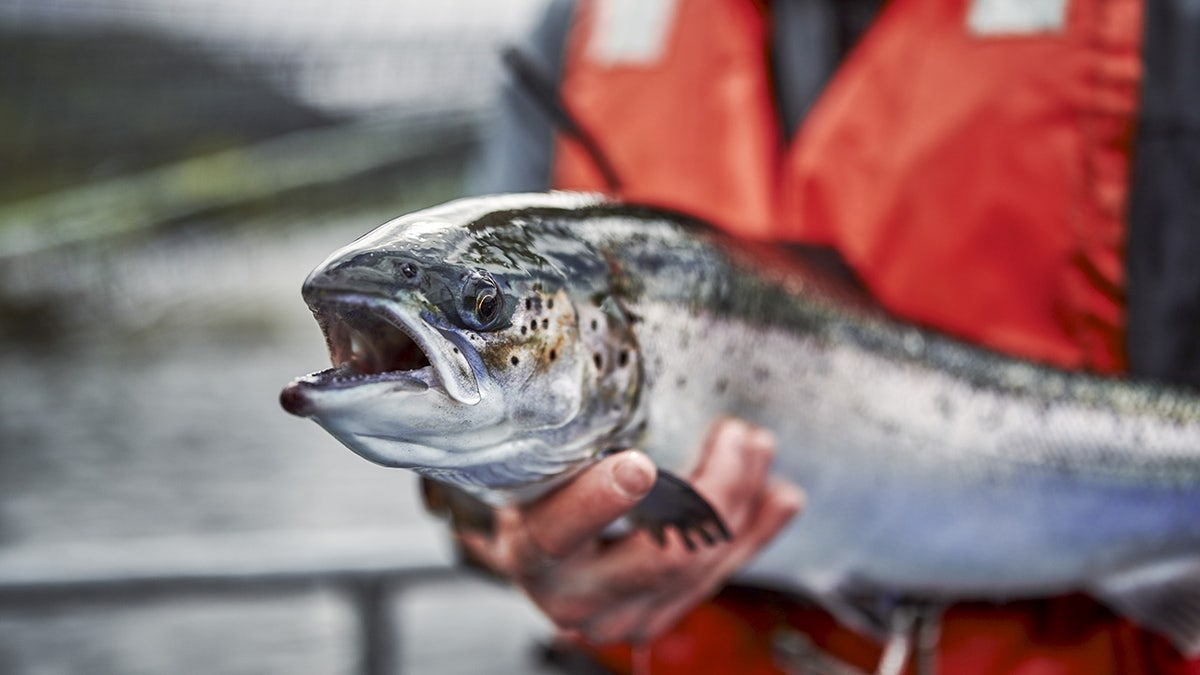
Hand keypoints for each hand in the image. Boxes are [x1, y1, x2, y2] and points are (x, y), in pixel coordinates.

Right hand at [457, 417, 803, 643]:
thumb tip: (611, 375)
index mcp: (532, 555)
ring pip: (703, 565)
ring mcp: (627, 618)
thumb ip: (572, 438)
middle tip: (736, 434)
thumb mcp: (534, 462)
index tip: (637, 465)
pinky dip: (757, 531)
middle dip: (714, 490)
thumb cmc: (534, 488)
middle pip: (662, 556)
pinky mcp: (664, 617)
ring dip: (744, 499)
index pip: (559, 534)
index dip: (598, 503)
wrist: (541, 553)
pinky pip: (724, 575)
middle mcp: (578, 600)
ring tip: (758, 445)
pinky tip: (780, 497)